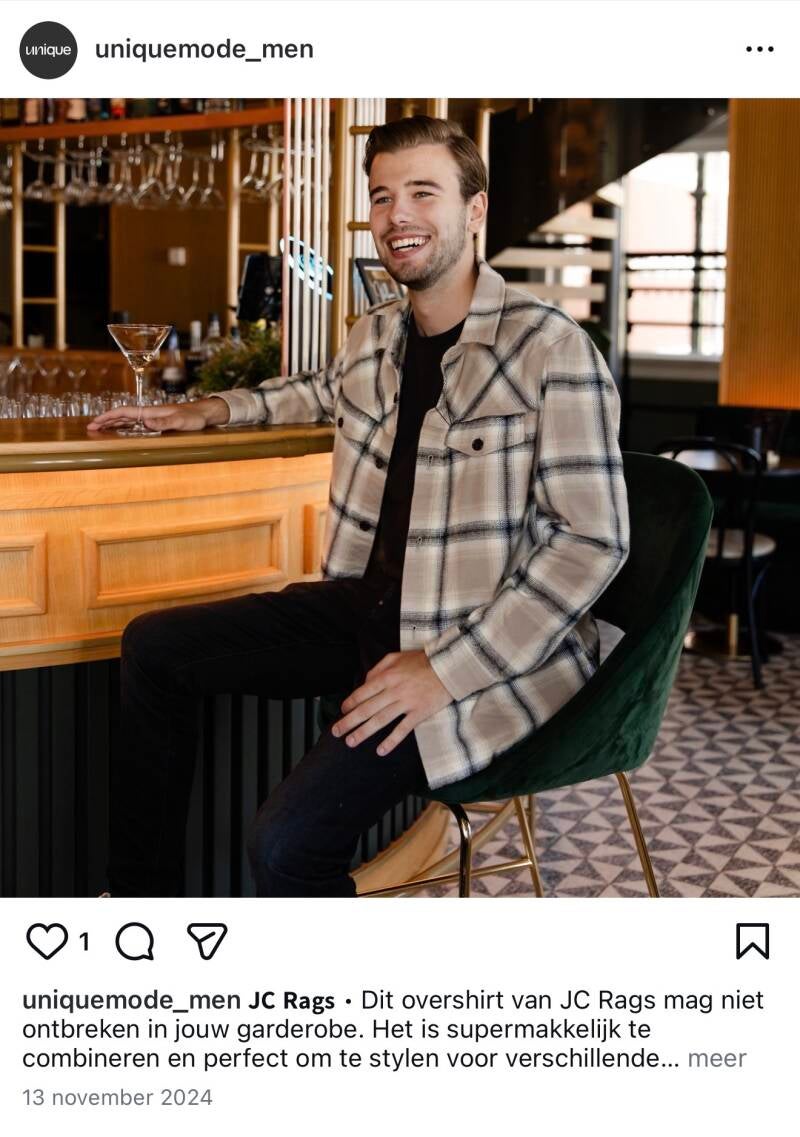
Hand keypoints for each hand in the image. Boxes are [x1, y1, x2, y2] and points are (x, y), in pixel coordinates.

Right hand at [87, 398, 228, 432]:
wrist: (203, 413)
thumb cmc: (193, 417)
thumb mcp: (180, 422)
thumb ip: (164, 422)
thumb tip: (146, 422)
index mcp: (151, 412)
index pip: (125, 412)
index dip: (110, 417)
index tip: (96, 422)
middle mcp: (148, 413)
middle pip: (122, 416)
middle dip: (106, 421)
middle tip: (90, 427)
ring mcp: (151, 418)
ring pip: (127, 420)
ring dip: (113, 424)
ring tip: (99, 429)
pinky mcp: (156, 422)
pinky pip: (135, 424)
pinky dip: (124, 427)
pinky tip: (119, 430)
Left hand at [332, 650, 452, 755]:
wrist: (449, 668)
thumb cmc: (421, 661)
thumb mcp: (396, 657)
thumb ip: (378, 668)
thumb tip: (365, 682)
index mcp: (386, 677)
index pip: (362, 693)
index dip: (350, 704)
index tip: (342, 712)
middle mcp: (393, 691)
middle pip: (366, 709)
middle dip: (349, 721)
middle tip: (336, 732)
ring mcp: (406, 704)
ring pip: (380, 721)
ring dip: (363, 733)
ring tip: (351, 742)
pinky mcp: (419, 713)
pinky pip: (402, 730)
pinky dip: (391, 741)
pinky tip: (380, 751)